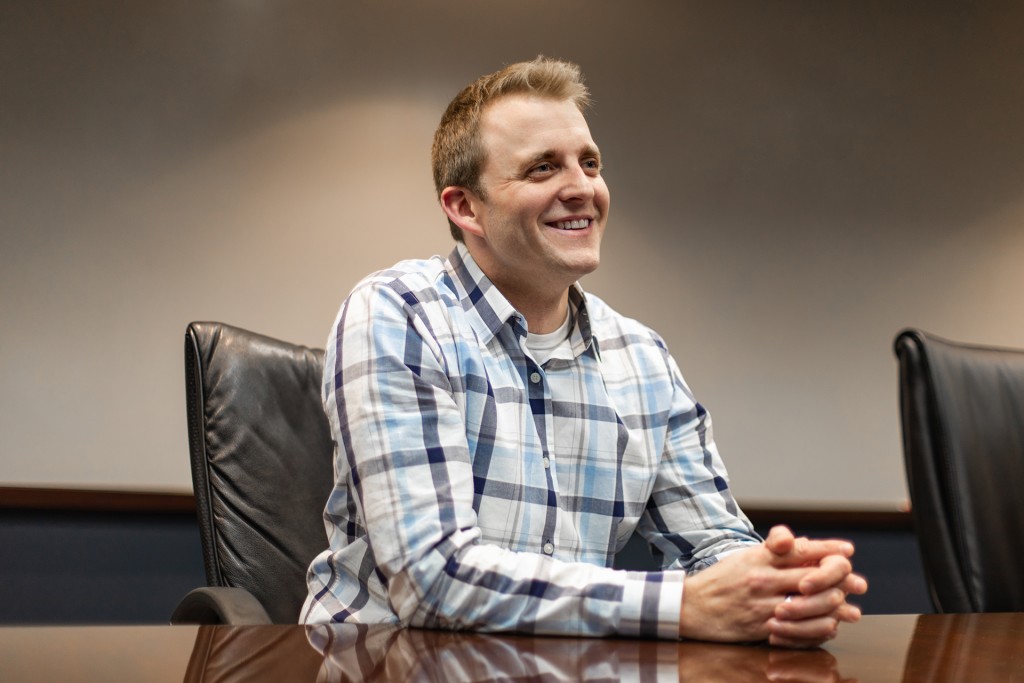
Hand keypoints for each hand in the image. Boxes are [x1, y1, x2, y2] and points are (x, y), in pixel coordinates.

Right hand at [678, 526, 866, 647]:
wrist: (692, 606)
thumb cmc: (721, 579)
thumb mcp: (745, 556)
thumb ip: (774, 551)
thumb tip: (805, 546)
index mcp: (759, 558)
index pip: (800, 550)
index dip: (828, 550)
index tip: (848, 551)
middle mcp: (763, 579)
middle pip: (813, 577)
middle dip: (841, 580)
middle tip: (858, 583)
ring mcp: (763, 605)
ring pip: (811, 605)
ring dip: (835, 607)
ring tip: (848, 608)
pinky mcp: (762, 628)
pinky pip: (799, 630)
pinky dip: (819, 629)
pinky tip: (828, 626)